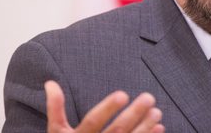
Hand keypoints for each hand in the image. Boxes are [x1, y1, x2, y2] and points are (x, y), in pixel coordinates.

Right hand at [45, 80, 164, 132]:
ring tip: (157, 112)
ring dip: (145, 127)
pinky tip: (160, 128)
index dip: (107, 108)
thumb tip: (50, 83)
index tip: (123, 94)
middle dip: (133, 114)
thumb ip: (55, 108)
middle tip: (149, 98)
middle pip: (116, 131)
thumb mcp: (56, 132)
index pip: (93, 121)